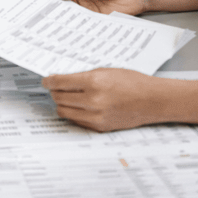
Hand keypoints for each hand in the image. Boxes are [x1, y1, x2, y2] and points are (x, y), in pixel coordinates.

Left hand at [42, 69, 162, 131]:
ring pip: (64, 111)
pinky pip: (76, 121)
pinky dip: (73, 113)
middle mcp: (93, 101)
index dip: (49, 81)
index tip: (46, 80)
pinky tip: (77, 106)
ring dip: (61, 103)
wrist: (152, 101)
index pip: (60, 83)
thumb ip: (84, 76)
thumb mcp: (106, 71)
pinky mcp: (99, 127)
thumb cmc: (133, 83)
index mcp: (94, 82)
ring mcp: (95, 116)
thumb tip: (63, 80)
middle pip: (59, 98)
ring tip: (65, 97)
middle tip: (55, 87)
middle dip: (55, 92)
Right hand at [52, 0, 153, 15]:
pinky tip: (72, 22)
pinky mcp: (93, 17)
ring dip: (65, 14)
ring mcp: (87, 6)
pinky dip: (76, 22)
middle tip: (50, 9)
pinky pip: (81, 20)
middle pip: (64, 0)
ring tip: (59, 17)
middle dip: (57, 4)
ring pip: (71, 11)